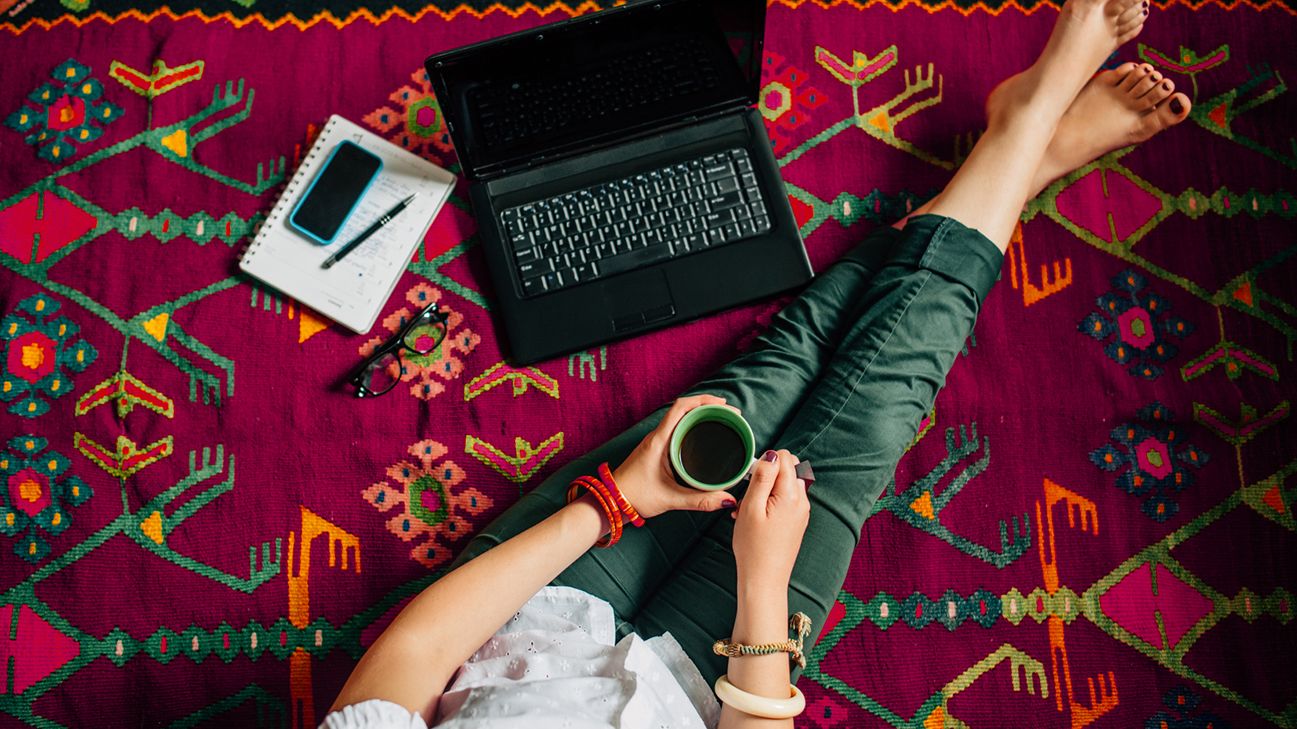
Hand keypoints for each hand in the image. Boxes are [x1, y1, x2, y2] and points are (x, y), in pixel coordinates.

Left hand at [611, 394, 739, 518]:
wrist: (612, 502)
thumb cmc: (634, 497)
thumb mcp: (671, 499)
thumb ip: (700, 501)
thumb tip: (728, 499)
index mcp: (659, 441)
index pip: (680, 408)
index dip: (703, 400)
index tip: (722, 404)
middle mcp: (657, 436)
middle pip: (684, 410)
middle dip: (708, 407)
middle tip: (730, 415)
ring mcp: (657, 442)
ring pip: (681, 419)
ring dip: (701, 415)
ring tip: (722, 420)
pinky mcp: (657, 449)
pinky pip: (677, 430)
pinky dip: (693, 427)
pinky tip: (705, 435)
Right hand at [731, 449, 808, 589]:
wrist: (764, 580)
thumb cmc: (754, 547)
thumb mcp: (751, 507)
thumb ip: (762, 477)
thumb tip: (771, 454)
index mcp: (792, 494)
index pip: (785, 457)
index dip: (764, 463)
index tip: (750, 480)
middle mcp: (802, 501)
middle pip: (787, 469)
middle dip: (766, 475)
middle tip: (748, 495)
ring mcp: (801, 512)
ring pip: (784, 485)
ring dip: (765, 490)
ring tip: (748, 510)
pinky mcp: (796, 521)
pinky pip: (784, 500)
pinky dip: (769, 503)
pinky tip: (755, 518)